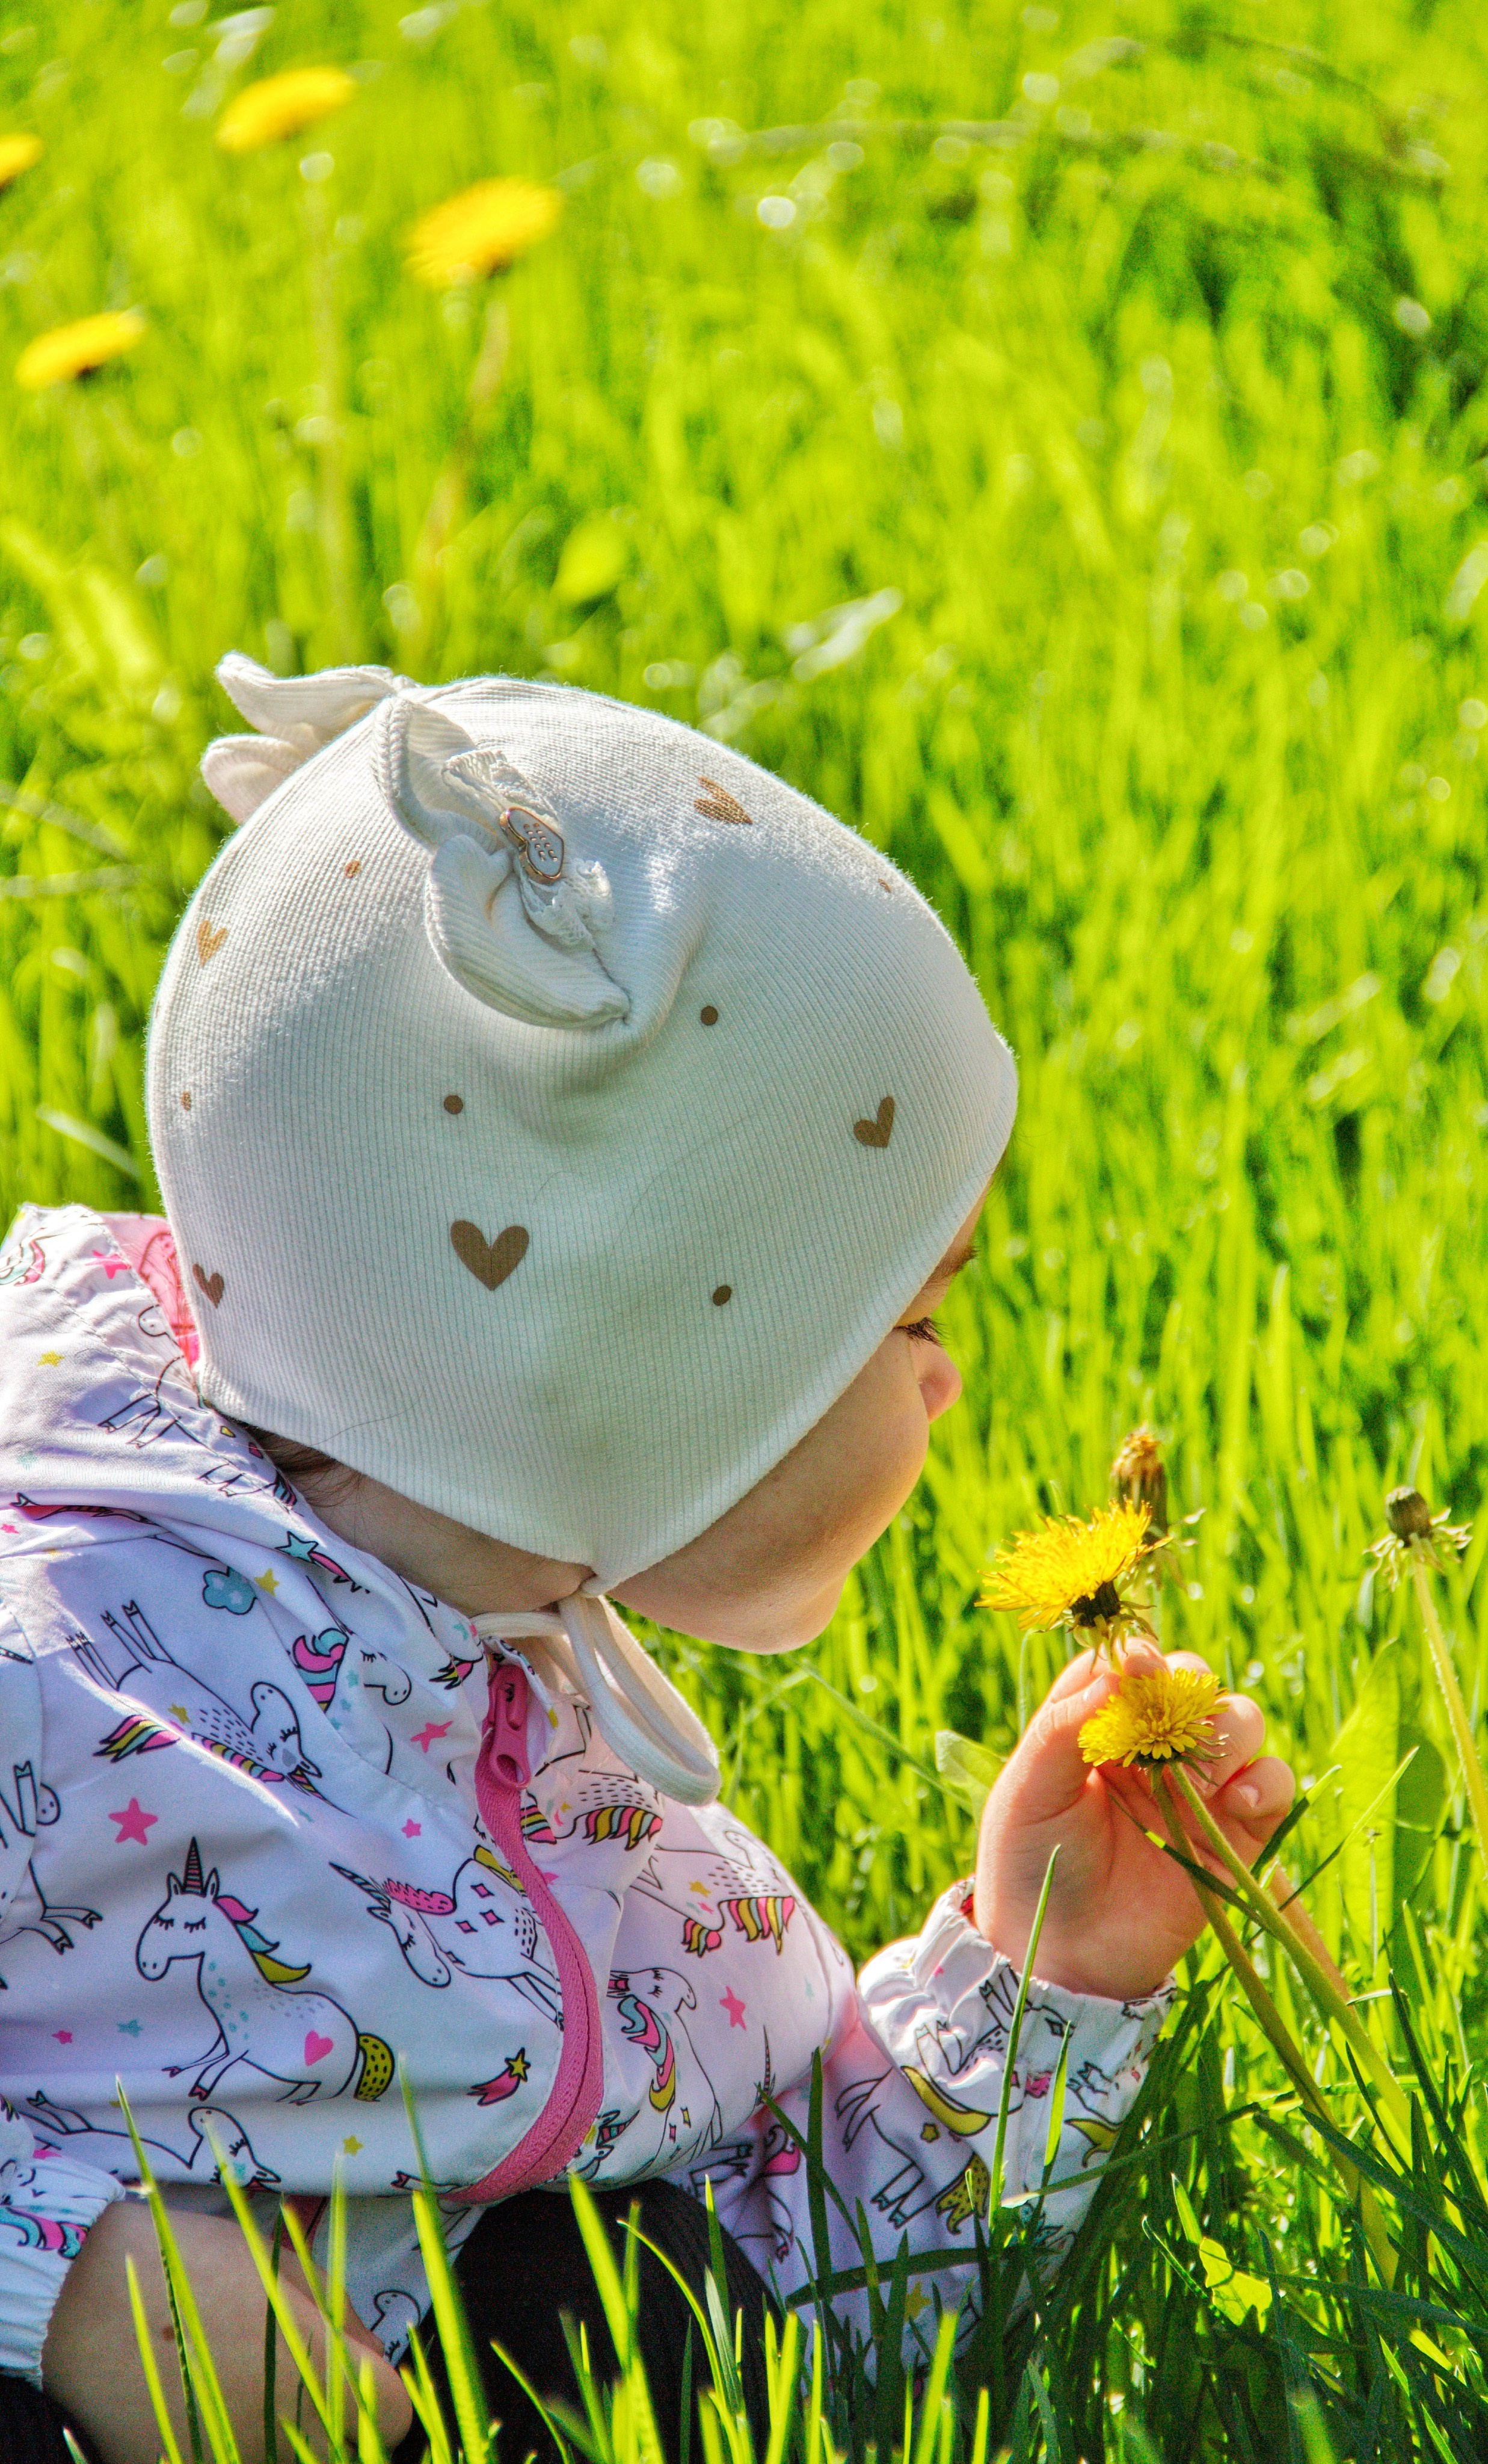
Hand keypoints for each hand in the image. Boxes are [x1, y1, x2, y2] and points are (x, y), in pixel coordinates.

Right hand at [42, 2199, 413, 2463]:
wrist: (88, 2306)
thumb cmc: (198, 2270)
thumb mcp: (285, 2267)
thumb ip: (342, 2316)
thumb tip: (369, 2353)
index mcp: (323, 2382)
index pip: (395, 2415)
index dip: (383, 2387)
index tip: (360, 2366)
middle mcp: (289, 2442)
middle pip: (343, 2442)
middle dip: (334, 2408)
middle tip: (298, 2368)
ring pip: (290, 2455)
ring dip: (284, 2426)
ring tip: (243, 2377)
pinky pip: (232, 2458)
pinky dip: (232, 2437)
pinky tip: (207, 2398)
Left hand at [973, 1638, 1294, 2000]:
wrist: (1062, 1959)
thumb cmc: (1031, 1865)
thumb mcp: (1028, 1791)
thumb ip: (1064, 1726)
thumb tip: (1122, 1668)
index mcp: (1098, 1723)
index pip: (1130, 1664)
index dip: (1139, 1657)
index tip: (1141, 1666)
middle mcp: (1152, 1744)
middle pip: (1193, 1680)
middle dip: (1191, 1688)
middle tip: (1173, 1723)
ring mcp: (1197, 1786)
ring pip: (1241, 1721)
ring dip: (1230, 1730)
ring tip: (1204, 1769)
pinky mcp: (1235, 1832)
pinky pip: (1274, 1785)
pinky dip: (1267, 1781)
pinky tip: (1237, 1800)